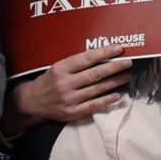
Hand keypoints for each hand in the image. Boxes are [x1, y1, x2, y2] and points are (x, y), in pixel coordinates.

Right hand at [3, 46, 130, 134]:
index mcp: (61, 69)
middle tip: (128, 62)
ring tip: (127, 76)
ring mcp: (69, 99)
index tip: (118, 48)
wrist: (32, 102)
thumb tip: (101, 55)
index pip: (86, 59)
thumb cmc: (49, 82)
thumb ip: (76, 63)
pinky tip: (118, 95)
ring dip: (115, 82)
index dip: (104, 53)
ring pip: (97, 89)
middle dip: (114, 67)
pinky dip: (107, 99)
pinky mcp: (72, 111)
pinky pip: (94, 105)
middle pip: (95, 74)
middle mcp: (65, 84)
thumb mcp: (57, 68)